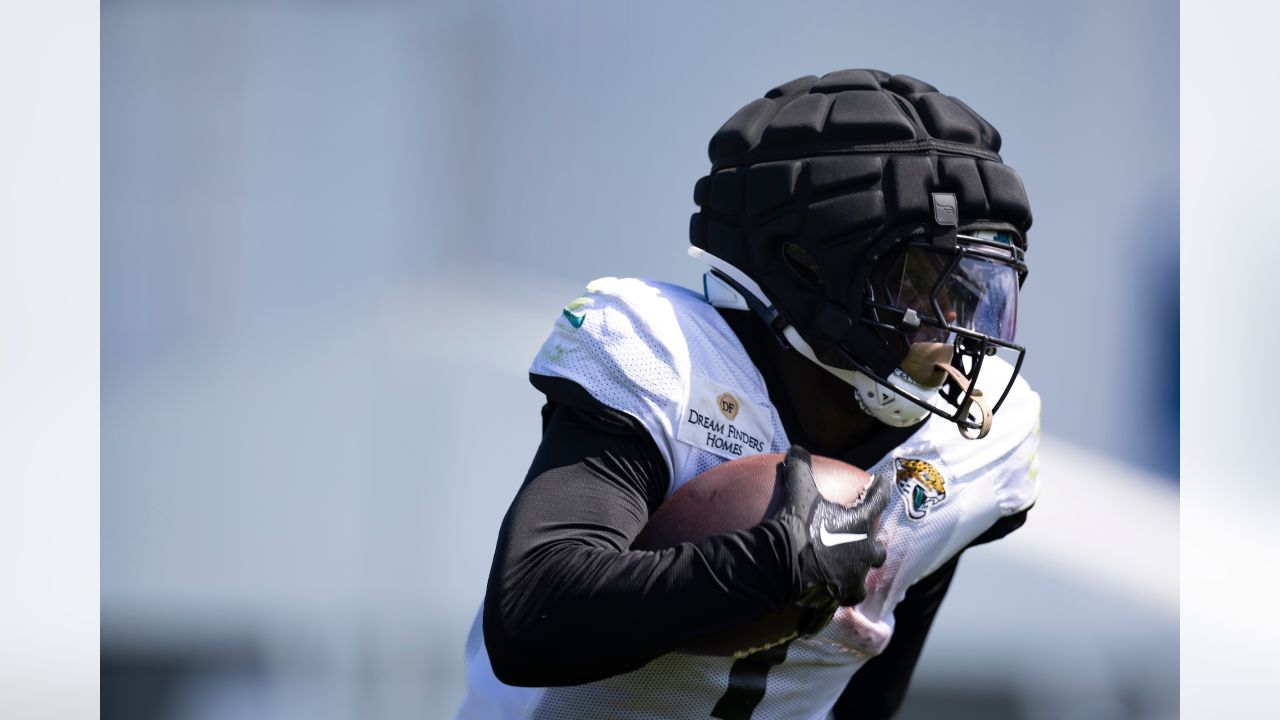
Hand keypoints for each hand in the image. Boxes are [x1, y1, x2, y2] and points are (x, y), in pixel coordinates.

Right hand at [771, 446, 890, 631]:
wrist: (784, 564)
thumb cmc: (798, 524)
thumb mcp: (798, 489)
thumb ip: (800, 467)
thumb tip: (796, 448)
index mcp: (859, 523)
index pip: (878, 499)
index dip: (880, 488)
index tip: (883, 481)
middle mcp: (864, 551)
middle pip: (877, 548)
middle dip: (872, 543)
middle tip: (862, 539)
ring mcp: (854, 575)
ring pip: (865, 575)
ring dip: (859, 571)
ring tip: (849, 570)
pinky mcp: (841, 595)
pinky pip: (847, 596)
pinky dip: (841, 592)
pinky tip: (832, 592)